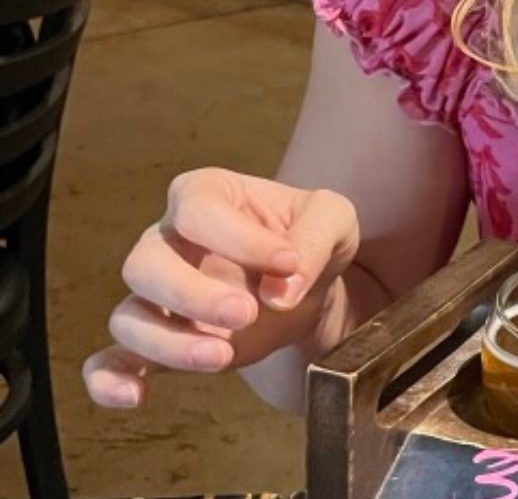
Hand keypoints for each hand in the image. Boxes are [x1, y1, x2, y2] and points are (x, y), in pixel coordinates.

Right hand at [83, 169, 359, 408]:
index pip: (198, 210)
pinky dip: (111, 380)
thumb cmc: (312, 238)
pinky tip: (137, 395)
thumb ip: (315, 240)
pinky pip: (109, 361)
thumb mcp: (334, 220)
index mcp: (207, 195)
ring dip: (168, 342)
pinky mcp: (157, 342)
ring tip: (223, 357)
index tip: (287, 263)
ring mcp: (157, 294)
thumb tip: (282, 291)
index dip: (238, 239)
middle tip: (246, 313)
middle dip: (192, 294)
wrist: (308, 284)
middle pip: (146, 264)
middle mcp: (169, 240)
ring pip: (129, 317)